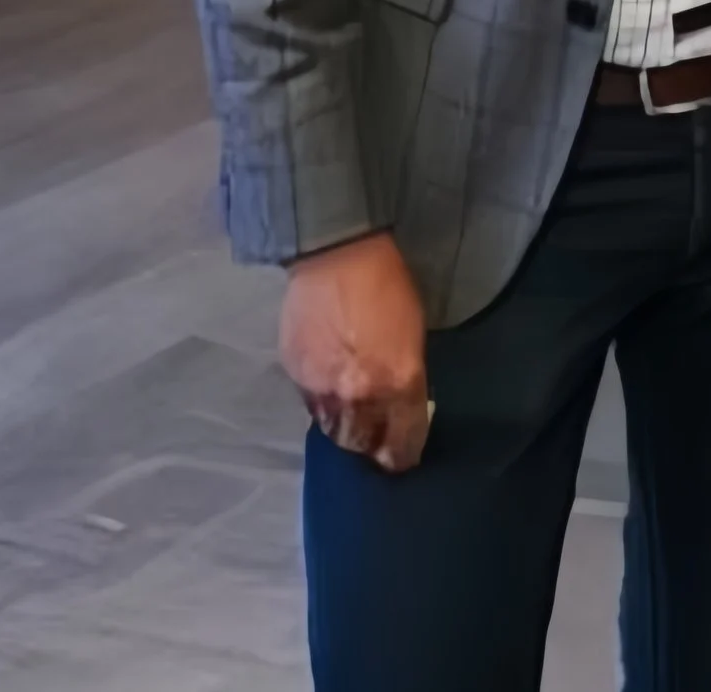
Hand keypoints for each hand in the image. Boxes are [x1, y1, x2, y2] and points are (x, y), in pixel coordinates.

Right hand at [280, 231, 430, 473]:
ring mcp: (323, 389)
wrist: (337, 254)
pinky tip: (331, 392)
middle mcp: (360, 397)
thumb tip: (399, 403)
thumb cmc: (388, 285)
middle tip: (378, 440)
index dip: (406, 453)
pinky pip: (312, 406)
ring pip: (334, 431)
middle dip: (373, 446)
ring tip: (354, 420)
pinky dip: (323, 405)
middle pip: (364, 445)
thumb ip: (406, 377)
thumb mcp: (414, 332)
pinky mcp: (296, 377)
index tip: (405, 456)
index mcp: (398, 383)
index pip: (404, 441)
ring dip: (347, 430)